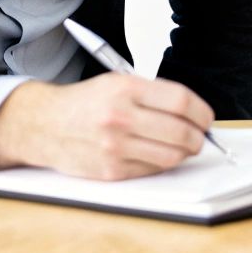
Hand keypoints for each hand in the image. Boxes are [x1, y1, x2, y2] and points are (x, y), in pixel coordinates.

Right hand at [0, 73, 215, 179]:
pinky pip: (152, 170)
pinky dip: (161, 163)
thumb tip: (194, 113)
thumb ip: (155, 95)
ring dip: (184, 153)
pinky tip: (156, 153)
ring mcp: (115, 147)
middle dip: (199, 137)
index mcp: (126, 89)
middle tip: (200, 136)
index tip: (206, 118)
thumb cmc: (86, 103)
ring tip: (182, 146)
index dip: (202, 113)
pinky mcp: (111, 170)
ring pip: (171, 156)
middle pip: (181, 132)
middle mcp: (120, 117)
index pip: (181, 102)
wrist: (45, 125)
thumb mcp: (118, 82)